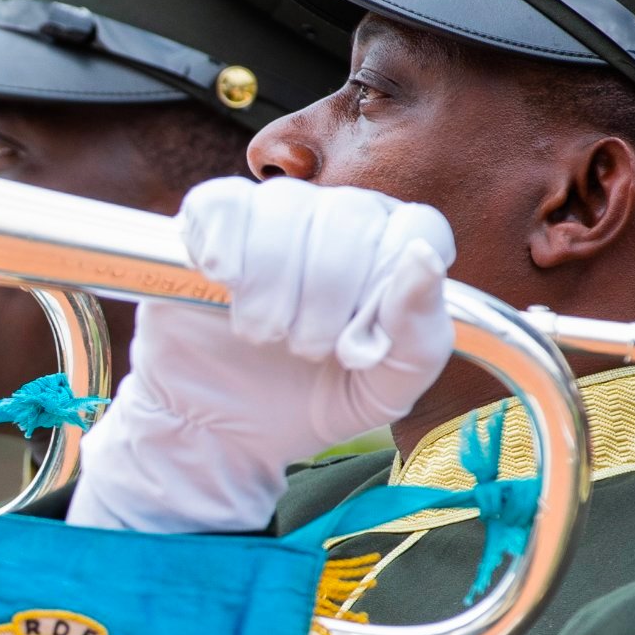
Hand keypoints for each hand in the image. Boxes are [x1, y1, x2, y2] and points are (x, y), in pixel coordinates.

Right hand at [71, 178, 454, 535]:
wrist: (222, 430)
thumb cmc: (309, 402)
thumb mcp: (381, 393)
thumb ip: (420, 336)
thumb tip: (422, 259)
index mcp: (393, 250)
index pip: (416, 230)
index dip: (387, 289)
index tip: (356, 342)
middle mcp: (340, 217)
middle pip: (351, 216)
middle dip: (326, 298)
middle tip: (304, 350)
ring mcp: (275, 212)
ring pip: (285, 206)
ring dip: (271, 288)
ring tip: (262, 333)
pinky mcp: (212, 218)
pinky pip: (224, 204)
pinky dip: (222, 249)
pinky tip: (223, 285)